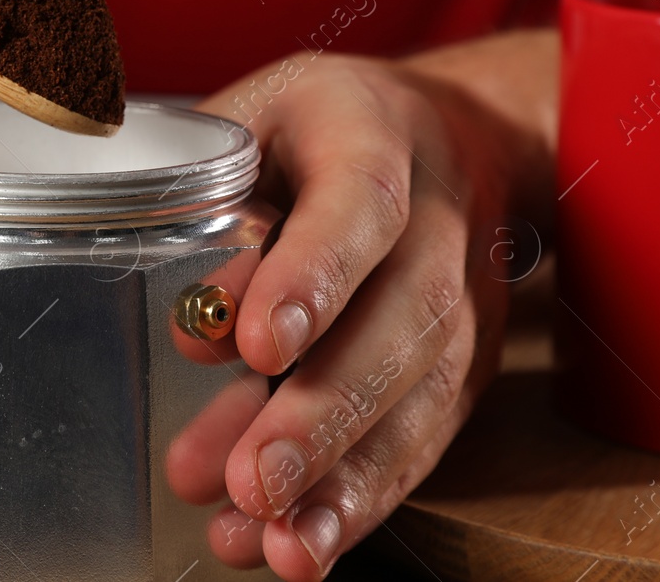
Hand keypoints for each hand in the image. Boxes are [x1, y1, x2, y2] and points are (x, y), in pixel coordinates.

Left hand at [167, 53, 519, 579]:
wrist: (443, 135)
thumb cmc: (312, 128)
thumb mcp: (251, 121)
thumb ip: (211, 201)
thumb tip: (193, 323)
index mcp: (374, 133)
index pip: (360, 204)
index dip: (314, 276)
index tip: (257, 346)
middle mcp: (440, 220)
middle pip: (403, 322)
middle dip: (324, 413)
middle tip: (253, 480)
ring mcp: (466, 297)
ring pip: (421, 397)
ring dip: (342, 480)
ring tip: (269, 540)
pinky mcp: (465, 364)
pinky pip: (420, 439)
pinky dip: (358, 501)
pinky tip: (295, 546)